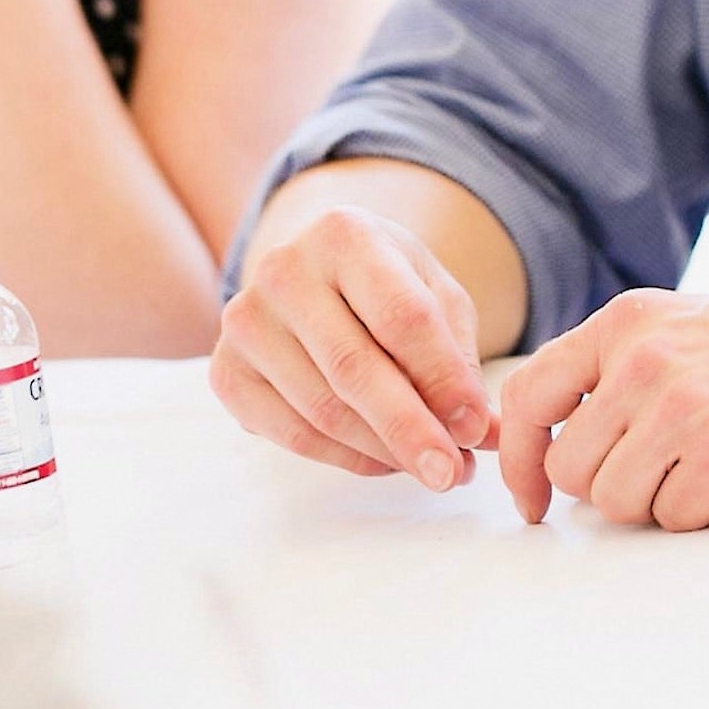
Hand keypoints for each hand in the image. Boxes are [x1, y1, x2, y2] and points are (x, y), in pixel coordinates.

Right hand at [210, 206, 496, 488]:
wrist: (319, 275)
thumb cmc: (388, 286)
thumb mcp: (435, 296)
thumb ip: (458, 359)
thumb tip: (482, 433)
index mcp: (345, 233)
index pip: (400, 316)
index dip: (441, 378)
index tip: (474, 428)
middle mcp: (283, 269)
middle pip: (354, 367)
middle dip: (410, 429)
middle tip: (453, 475)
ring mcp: (246, 320)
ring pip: (323, 409)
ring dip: (385, 451)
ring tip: (433, 468)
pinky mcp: (226, 371)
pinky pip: (292, 433)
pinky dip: (346, 458)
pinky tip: (385, 460)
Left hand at [498, 287, 708, 531]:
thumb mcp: (681, 325)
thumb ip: (616, 364)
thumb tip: (551, 426)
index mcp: (624, 324)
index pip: (527, 396)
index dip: (519, 458)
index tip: (533, 500)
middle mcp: (642, 360)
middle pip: (569, 467)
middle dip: (607, 486)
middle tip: (663, 473)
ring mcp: (680, 407)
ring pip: (615, 501)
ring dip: (656, 502)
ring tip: (705, 467)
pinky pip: (673, 518)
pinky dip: (702, 512)